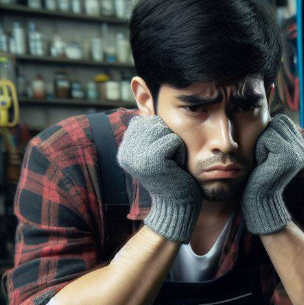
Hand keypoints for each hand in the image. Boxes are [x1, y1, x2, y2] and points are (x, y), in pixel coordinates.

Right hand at [117, 115, 201, 242]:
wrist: (176, 206)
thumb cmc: (171, 177)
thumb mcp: (155, 151)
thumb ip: (148, 132)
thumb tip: (144, 98)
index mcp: (124, 150)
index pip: (143, 121)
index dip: (159, 134)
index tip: (160, 157)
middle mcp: (126, 152)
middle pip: (153, 122)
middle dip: (167, 138)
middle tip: (167, 161)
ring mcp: (138, 156)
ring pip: (163, 129)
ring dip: (174, 144)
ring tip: (170, 163)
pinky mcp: (152, 159)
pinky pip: (173, 140)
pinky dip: (179, 152)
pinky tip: (175, 168)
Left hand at [241, 114, 303, 234]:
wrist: (260, 198)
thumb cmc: (259, 174)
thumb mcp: (268, 149)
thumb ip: (273, 132)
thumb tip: (268, 106)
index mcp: (301, 147)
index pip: (282, 121)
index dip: (269, 133)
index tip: (268, 154)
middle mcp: (303, 148)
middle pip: (278, 122)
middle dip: (265, 137)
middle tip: (265, 158)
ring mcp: (298, 152)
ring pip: (272, 128)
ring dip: (262, 143)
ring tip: (265, 161)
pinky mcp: (289, 155)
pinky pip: (268, 138)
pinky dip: (260, 149)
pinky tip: (264, 164)